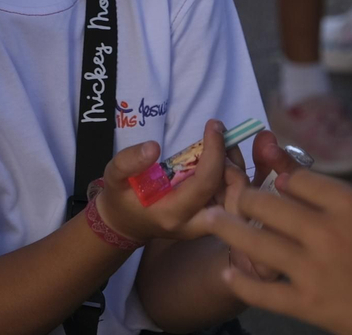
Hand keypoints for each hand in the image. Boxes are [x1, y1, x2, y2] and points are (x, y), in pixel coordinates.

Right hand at [93, 120, 233, 245]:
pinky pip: (233, 199)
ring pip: (238, 199)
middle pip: (233, 198)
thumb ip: (128, 162)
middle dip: (234, 165)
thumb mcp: (114, 176)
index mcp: (172, 214)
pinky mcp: (211, 219)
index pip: (205, 183)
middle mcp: (196, 224)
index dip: (214, 151)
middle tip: (221, 139)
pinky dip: (234, 175)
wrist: (127, 224)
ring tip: (223, 143)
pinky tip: (222, 156)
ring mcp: (206, 225)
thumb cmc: (122, 198)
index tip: (213, 126)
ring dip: (237, 168)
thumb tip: (153, 147)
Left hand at [206, 136, 351, 334]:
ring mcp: (313, 269)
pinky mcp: (309, 304)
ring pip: (257, 242)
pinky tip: (228, 272)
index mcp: (351, 205)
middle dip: (245, 197)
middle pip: (268, 205)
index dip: (284, 178)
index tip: (278, 182)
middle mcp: (325, 231)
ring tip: (207, 221)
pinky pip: (266, 291)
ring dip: (228, 229)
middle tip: (231, 195)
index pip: (299, 180)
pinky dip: (243, 281)